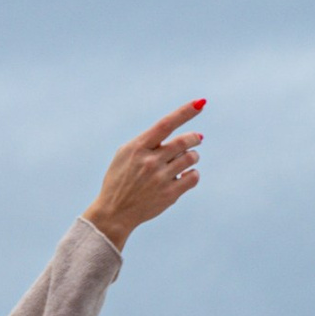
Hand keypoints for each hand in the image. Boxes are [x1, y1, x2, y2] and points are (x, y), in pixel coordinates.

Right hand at [85, 102, 205, 248]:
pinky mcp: (169, 195)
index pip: (165, 124)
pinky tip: (184, 175)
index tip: (200, 103)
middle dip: (194, 138)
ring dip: (193, 156)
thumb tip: (184, 135)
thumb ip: (148, 141)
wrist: (114, 212)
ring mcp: (160, 179)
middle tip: (197, 139)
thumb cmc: (120, 179)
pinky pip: (193, 177)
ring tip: (186, 160)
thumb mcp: (125, 155)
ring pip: (191, 158)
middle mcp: (150, 162)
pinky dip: (192, 174)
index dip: (184, 112)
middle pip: (184, 141)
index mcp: (137, 148)